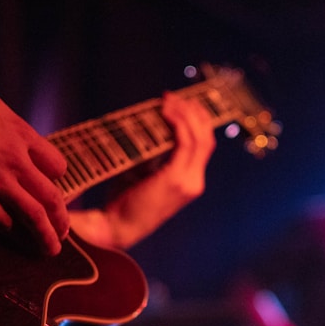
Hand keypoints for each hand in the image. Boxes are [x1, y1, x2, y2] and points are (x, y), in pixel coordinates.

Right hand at [0, 64, 69, 253]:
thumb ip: (6, 127)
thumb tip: (10, 136)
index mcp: (21, 134)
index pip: (56, 165)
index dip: (56, 180)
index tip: (53, 188)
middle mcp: (16, 160)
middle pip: (51, 196)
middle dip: (60, 218)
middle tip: (63, 230)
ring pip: (35, 216)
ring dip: (46, 236)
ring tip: (50, 248)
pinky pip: (4, 224)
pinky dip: (16, 236)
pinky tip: (19, 243)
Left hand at [70, 92, 214, 248]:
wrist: (117, 227)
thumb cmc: (124, 201)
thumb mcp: (144, 174)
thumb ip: (154, 156)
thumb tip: (153, 128)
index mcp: (190, 182)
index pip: (204, 145)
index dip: (196, 121)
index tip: (179, 104)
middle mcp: (194, 182)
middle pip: (207, 138)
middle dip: (193, 113)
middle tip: (173, 97)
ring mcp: (188, 182)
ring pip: (200, 138)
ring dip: (185, 114)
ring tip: (168, 101)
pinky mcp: (176, 179)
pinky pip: (184, 143)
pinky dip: (178, 124)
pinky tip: (165, 113)